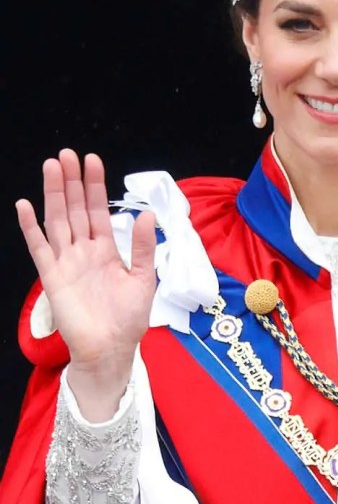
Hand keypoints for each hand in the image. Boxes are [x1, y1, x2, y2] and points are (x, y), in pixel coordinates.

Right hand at [16, 150, 155, 418]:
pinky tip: (25, 206)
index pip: (98, 210)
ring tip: (51, 166)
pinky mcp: (53, 277)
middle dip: (72, 181)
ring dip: (54, 194)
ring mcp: (66, 262)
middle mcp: (84, 251)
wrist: (112, 350)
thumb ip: (143, 247)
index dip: (95, 185)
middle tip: (67, 153)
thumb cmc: (128, 318)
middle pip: (76, 208)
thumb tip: (146, 215)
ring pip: (58, 220)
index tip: (92, 160)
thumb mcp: (144, 278)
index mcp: (106, 249)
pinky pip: (39, 248)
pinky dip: (31, 227)